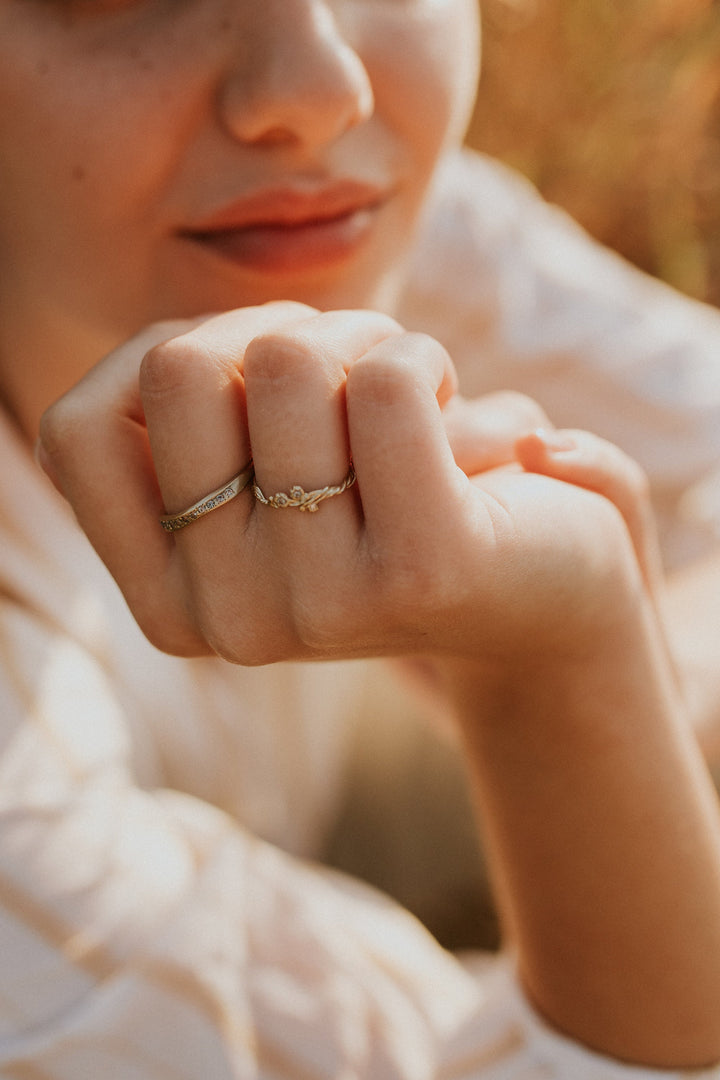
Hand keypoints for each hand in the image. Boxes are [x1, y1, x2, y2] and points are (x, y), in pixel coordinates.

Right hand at [38, 303, 643, 665]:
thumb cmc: (399, 498)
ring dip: (370, 341)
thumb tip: (173, 354)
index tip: (261, 386)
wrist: (549, 591)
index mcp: (172, 601)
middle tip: (355, 385)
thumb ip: (191, 405)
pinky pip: (383, 380)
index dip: (171, 361)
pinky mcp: (416, 568)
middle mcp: (226, 620)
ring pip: (289, 359)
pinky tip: (470, 427)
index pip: (75, 429)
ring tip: (420, 407)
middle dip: (282, 333)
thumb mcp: (269, 460)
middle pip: (179, 365)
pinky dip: (425, 360)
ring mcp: (316, 605)